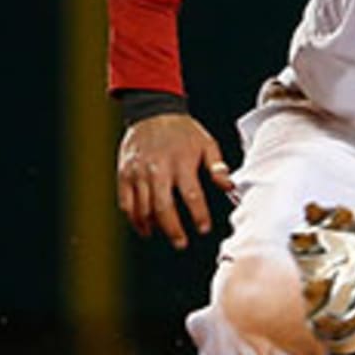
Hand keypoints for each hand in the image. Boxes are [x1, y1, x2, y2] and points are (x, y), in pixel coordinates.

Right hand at [116, 114, 235, 248]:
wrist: (152, 111)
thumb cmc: (182, 130)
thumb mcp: (207, 143)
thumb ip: (218, 167)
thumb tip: (229, 186)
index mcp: (181, 163)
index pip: (191, 196)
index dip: (198, 215)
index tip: (204, 228)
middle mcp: (158, 169)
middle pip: (164, 208)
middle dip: (173, 229)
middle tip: (181, 242)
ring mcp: (138, 172)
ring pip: (142, 208)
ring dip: (152, 226)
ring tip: (161, 235)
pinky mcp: (125, 173)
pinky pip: (126, 201)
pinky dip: (133, 217)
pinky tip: (143, 225)